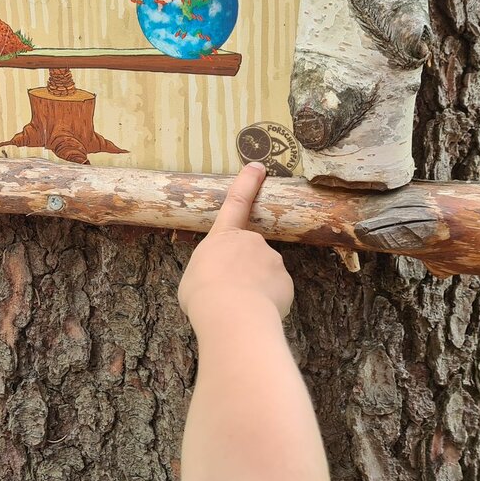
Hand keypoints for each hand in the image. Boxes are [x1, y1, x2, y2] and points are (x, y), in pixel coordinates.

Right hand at [178, 162, 293, 324]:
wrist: (231, 313)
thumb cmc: (203, 294)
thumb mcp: (193, 276)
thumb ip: (210, 269)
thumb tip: (218, 276)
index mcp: (223, 237)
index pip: (236, 202)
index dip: (247, 183)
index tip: (258, 167)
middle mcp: (250, 241)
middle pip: (249, 254)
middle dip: (243, 271)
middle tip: (227, 293)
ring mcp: (271, 259)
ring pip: (264, 274)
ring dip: (254, 288)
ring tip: (239, 306)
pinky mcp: (286, 280)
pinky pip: (276, 291)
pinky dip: (267, 301)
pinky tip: (254, 311)